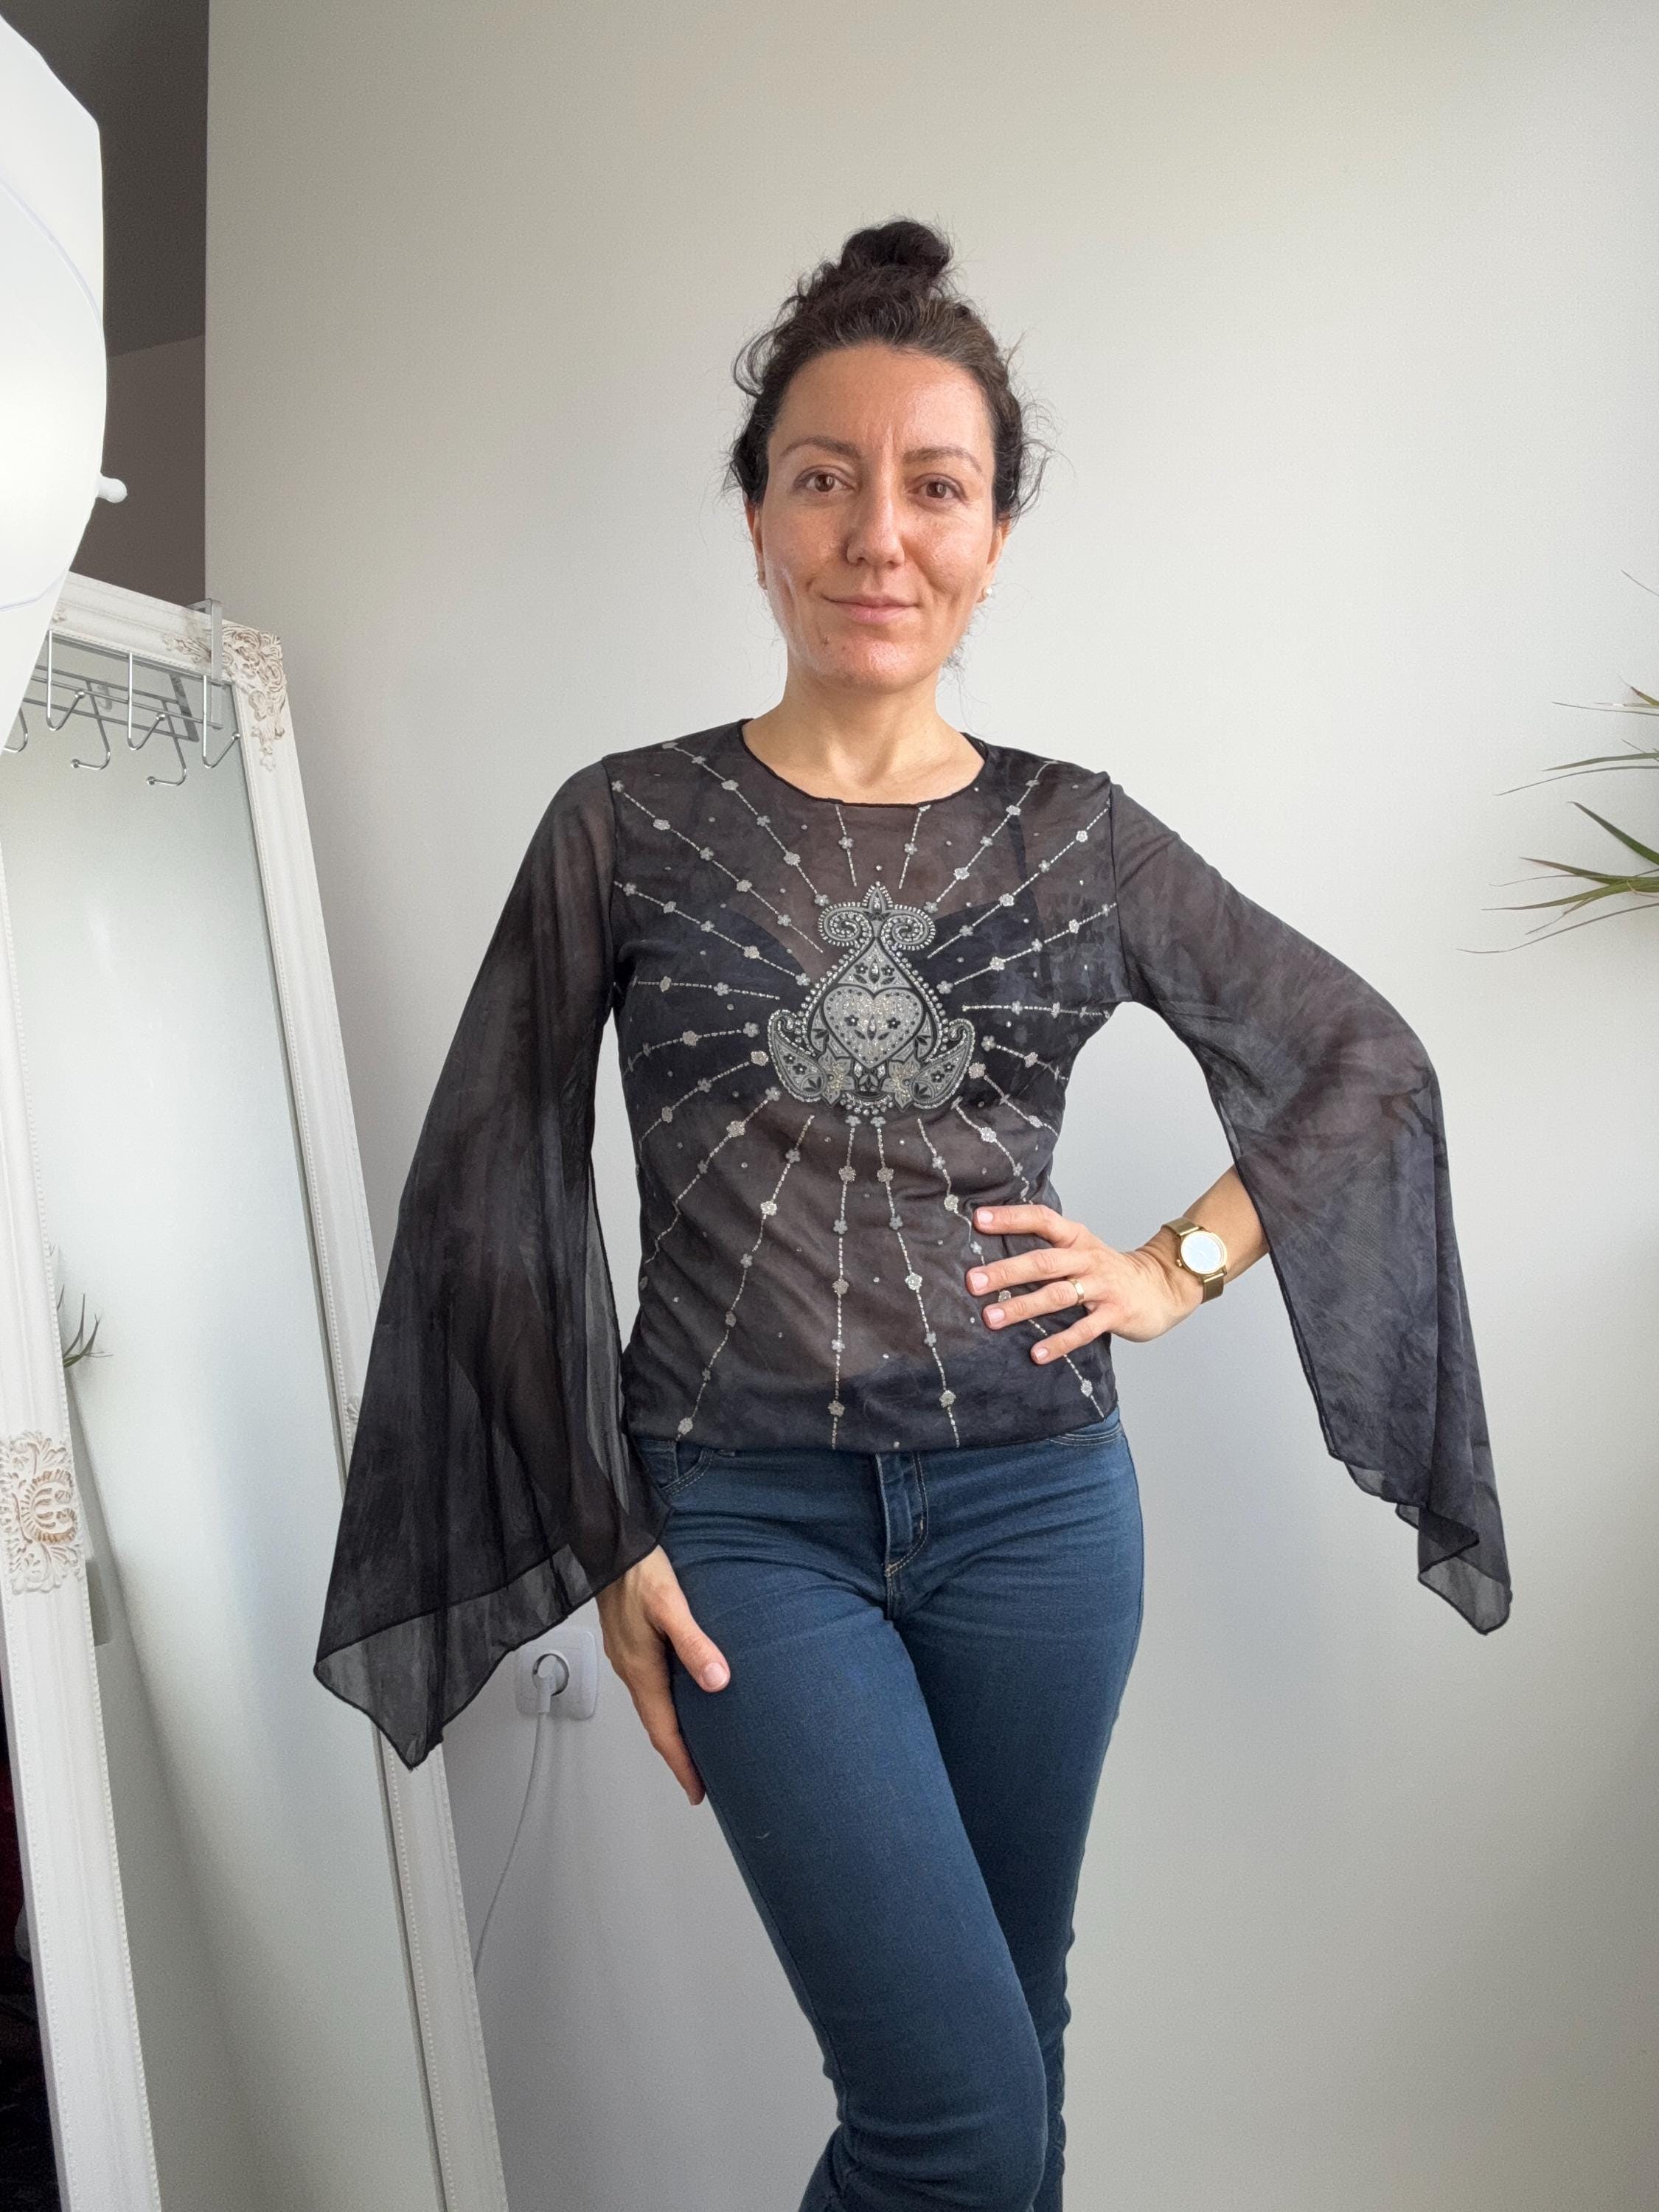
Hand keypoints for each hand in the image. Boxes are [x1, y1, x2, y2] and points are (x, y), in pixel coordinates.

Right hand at [595, 1551, 729, 1806]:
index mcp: (640, 1668)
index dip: (682, 1764)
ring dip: (672, 1729)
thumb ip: (694, 1643)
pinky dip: (667, 1703)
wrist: (608, 1540)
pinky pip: (650, 1684)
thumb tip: (718, 1682)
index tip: (698, 1792)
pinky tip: (682, 1695)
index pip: (663, 1730)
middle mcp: (631, 1667)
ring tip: (697, 1745)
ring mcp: (628, 1655)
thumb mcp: (670, 1604)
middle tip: (702, 1779)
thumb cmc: (635, 1567)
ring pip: (653, 1705)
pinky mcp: (631, 1641)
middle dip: (678, 1755)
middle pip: (657, 1724)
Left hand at [965, 1204, 1202, 1358]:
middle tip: (973, 1281)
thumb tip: (996, 1254)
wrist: (1164, 1286)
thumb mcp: (1082, 1249)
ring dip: (1023, 1307)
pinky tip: (1036, 1353)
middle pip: (1043, 1262)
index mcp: (1076, 1238)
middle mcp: (1087, 1259)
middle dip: (1006, 1272)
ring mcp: (1102, 1287)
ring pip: (1058, 1295)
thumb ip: (1048, 1249)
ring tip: (992, 1318)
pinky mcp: (1115, 1314)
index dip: (1011, 1218)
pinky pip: (1083, 1330)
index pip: (1041, 1220)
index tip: (979, 1220)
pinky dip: (1059, 1342)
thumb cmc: (1108, 1270)